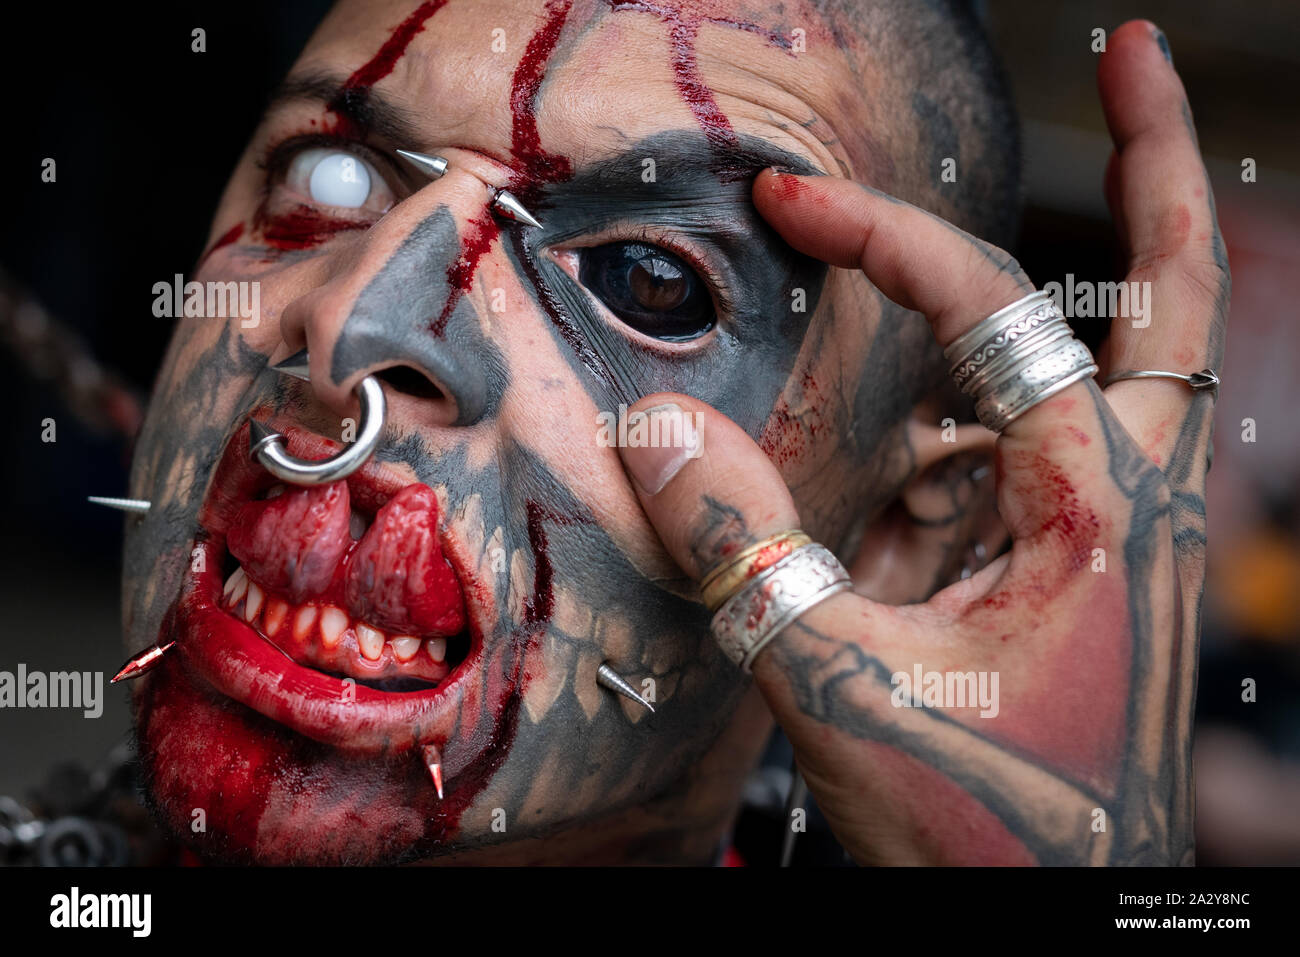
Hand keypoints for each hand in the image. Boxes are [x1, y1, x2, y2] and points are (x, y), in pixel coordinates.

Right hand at [616, 20, 1227, 864]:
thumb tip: (660, 431)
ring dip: (977, 377)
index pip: (993, 311)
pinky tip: (889, 555)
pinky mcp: (1075, 567)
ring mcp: (1112, 530)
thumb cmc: (991, 836)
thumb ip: (749, 559)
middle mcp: (1132, 497)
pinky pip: (998, 477)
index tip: (795, 202)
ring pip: (1061, 389)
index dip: (886, 238)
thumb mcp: (848, 693)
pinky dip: (936, 474)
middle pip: (1162, 291)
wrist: (1063, 928)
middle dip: (1150, 160)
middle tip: (1131, 51)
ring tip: (904, 451)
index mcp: (1099, 506)